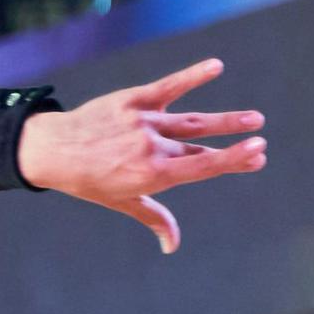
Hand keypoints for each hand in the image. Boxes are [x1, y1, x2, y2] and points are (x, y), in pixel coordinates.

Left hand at [14, 58, 267, 254]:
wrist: (52, 150)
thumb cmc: (89, 181)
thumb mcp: (122, 202)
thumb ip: (154, 218)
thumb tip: (172, 246)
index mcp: (152, 175)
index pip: (200, 167)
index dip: (231, 160)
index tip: (257, 154)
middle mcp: (150, 148)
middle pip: (200, 144)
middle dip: (233, 143)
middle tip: (261, 139)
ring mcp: (143, 123)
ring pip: (191, 119)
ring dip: (224, 119)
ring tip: (254, 118)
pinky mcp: (132, 101)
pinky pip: (167, 87)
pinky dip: (191, 76)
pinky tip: (216, 66)